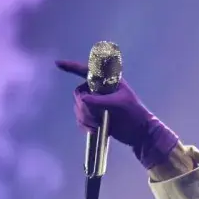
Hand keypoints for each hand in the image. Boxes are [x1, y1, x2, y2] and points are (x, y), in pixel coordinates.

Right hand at [55, 60, 179, 169]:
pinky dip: (84, 125)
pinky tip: (94, 131)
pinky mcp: (95, 116)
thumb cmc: (135, 114)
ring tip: (98, 126)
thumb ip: (100, 101)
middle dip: (84, 107)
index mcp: (108, 82)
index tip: (58, 64)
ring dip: (85, 118)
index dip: (72, 67)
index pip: (87, 71)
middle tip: (97, 118)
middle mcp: (99, 91)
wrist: (140, 134)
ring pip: (78, 107)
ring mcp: (96, 104)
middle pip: (79, 94)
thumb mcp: (119, 104)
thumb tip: (82, 100)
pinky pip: (81, 118)